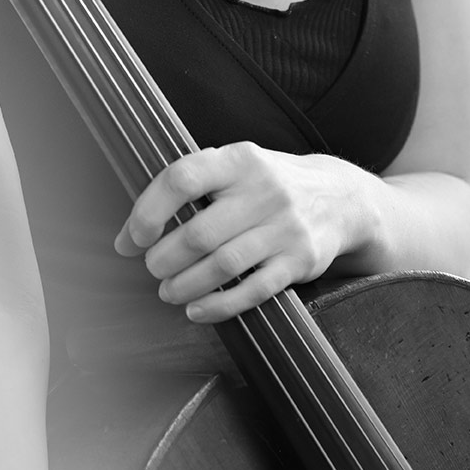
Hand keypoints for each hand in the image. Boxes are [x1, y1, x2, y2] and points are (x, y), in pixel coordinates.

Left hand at [114, 142, 367, 321]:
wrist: (340, 199)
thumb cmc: (267, 186)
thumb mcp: (235, 168)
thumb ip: (189, 189)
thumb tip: (130, 234)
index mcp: (240, 160)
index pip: (182, 179)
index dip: (149, 211)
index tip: (135, 237)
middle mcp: (264, 190)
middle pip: (199, 233)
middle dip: (164, 259)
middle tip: (153, 267)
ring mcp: (285, 227)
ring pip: (223, 265)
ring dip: (185, 285)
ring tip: (168, 291)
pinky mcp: (300, 261)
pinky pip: (253, 291)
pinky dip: (218, 305)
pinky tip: (197, 309)